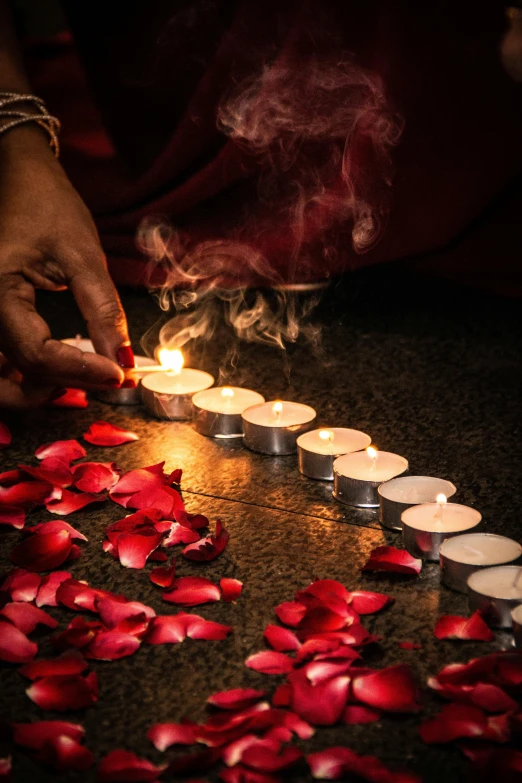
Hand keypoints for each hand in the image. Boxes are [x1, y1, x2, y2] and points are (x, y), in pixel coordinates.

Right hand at [0, 127, 131, 405]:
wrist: (19, 177)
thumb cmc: (47, 205)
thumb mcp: (83, 254)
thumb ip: (102, 310)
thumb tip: (122, 359)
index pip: (36, 353)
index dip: (81, 370)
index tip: (121, 373)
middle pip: (15, 374)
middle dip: (65, 385)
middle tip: (108, 377)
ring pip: (2, 378)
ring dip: (39, 390)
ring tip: (84, 377)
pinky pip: (2, 362)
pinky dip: (29, 375)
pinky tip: (62, 369)